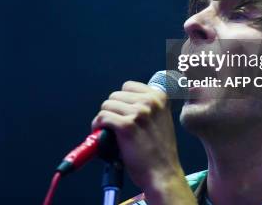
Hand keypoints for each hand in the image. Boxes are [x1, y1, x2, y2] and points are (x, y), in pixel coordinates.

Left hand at [91, 81, 195, 204]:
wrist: (163, 174)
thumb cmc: (160, 152)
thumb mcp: (161, 119)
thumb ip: (147, 107)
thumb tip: (122, 102)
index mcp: (159, 97)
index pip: (128, 86)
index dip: (122, 101)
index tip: (122, 112)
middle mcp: (150, 101)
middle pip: (115, 95)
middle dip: (112, 110)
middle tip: (115, 126)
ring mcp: (138, 113)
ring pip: (106, 106)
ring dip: (104, 119)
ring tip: (109, 132)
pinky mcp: (126, 126)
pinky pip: (102, 117)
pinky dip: (97, 126)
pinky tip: (102, 135)